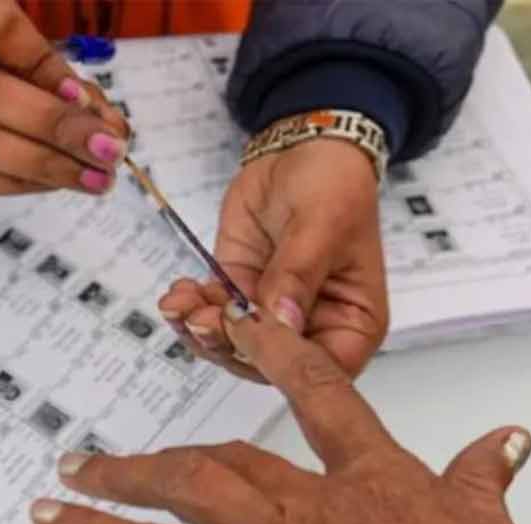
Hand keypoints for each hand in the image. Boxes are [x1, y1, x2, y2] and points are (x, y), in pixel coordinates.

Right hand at [0, 0, 129, 205]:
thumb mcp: (9, 56)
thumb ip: (53, 78)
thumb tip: (105, 123)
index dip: (44, 64)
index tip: (87, 99)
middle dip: (55, 126)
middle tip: (107, 150)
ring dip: (45, 165)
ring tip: (94, 178)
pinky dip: (21, 184)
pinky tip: (56, 184)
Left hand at [159, 138, 388, 377]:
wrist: (300, 147)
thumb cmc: (333, 183)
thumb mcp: (321, 226)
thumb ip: (297, 276)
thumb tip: (281, 321)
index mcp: (353, 321)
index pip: (321, 368)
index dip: (283, 365)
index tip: (249, 340)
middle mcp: (312, 326)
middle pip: (267, 363)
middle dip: (228, 345)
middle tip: (201, 320)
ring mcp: (270, 310)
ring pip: (231, 343)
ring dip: (200, 328)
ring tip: (181, 303)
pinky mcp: (238, 290)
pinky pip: (211, 313)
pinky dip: (189, 309)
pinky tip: (177, 294)